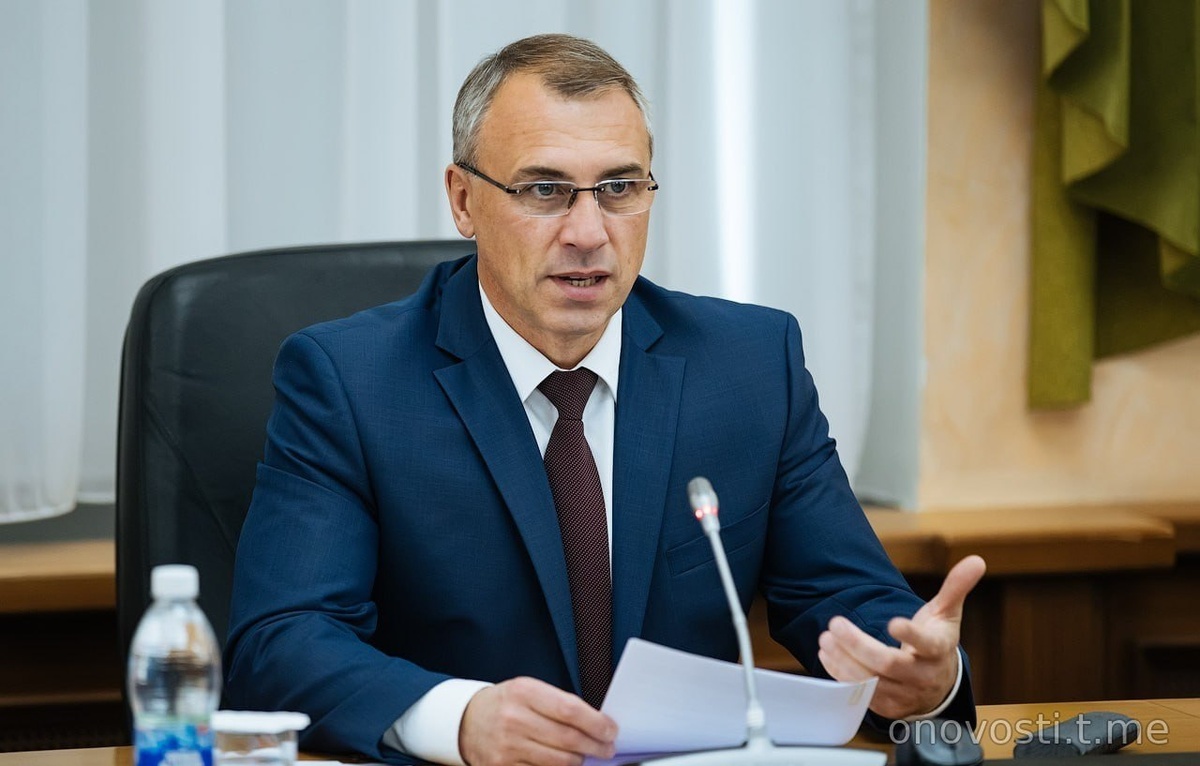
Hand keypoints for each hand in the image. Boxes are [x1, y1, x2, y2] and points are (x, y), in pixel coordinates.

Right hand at [458, 676, 617, 765]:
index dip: (596, 723)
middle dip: (595, 746)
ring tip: (587, 756)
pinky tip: (566, 764)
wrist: (467, 722)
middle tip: (607, 747)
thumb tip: (596, 724)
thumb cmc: (506, 704)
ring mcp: (507, 746)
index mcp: (523, 692)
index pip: (569, 709)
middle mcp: (514, 719)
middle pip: (568, 739)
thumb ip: (559, 704)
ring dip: (580, 761)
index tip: (610, 729)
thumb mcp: (528, 690)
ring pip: (559, 762)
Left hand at [817, 554, 985, 719]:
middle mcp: (922, 676)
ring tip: (826, 637)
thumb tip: (976, 560)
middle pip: (888, 664)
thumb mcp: (947, 614)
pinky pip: (861, 694)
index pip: (927, 644)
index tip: (893, 622)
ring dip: (843, 659)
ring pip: (870, 681)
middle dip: (858, 644)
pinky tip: (827, 655)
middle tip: (835, 623)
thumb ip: (956, 587)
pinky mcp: (887, 707)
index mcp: (938, 650)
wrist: (938, 685)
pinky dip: (840, 674)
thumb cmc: (937, 642)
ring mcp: (904, 694)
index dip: (911, 635)